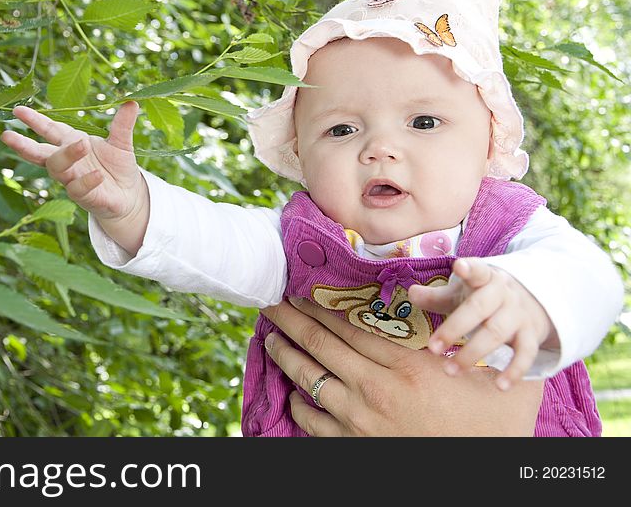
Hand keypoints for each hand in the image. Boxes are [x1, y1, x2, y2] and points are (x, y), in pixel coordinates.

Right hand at [0, 102, 147, 235]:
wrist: (129, 196)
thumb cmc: (118, 167)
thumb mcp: (121, 142)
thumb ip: (122, 124)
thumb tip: (131, 102)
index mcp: (70, 143)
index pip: (48, 130)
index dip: (33, 120)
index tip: (17, 110)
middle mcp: (66, 162)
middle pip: (40, 153)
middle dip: (23, 145)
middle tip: (7, 136)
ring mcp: (72, 180)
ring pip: (58, 169)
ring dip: (67, 156)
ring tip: (83, 143)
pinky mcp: (84, 197)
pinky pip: (79, 189)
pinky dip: (87, 180)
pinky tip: (97, 173)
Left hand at [262, 297, 542, 435]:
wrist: (483, 478)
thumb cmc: (494, 428)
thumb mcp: (498, 377)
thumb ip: (482, 341)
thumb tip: (480, 309)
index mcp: (407, 365)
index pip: (350, 325)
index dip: (322, 306)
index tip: (303, 292)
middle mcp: (376, 388)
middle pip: (321, 344)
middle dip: (292, 320)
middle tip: (272, 303)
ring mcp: (359, 419)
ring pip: (309, 377)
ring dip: (286, 355)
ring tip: (271, 338)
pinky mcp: (352, 446)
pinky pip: (312, 421)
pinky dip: (297, 403)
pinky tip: (291, 391)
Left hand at [408, 257, 555, 390]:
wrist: (530, 303)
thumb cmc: (482, 298)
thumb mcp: (460, 293)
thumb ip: (436, 295)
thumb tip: (410, 293)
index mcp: (485, 277)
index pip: (478, 270)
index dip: (470, 268)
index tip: (459, 266)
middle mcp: (504, 294)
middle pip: (480, 308)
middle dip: (455, 329)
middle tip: (432, 348)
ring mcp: (519, 315)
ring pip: (497, 333)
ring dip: (473, 353)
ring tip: (450, 371)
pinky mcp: (531, 335)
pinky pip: (525, 354)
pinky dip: (514, 371)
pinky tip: (500, 386)